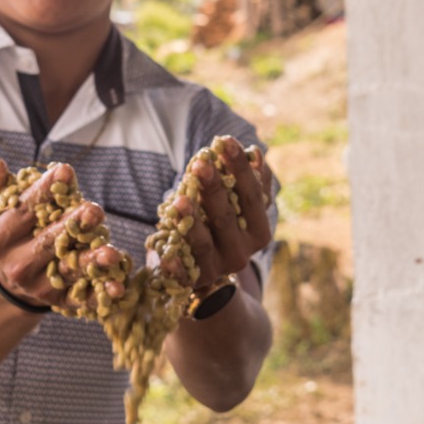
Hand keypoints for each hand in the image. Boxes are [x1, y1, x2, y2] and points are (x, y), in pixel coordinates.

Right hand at [0, 160, 126, 311]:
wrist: (9, 278)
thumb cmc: (7, 232)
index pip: (25, 211)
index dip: (45, 190)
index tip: (66, 171)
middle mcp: (18, 264)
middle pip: (49, 241)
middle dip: (73, 225)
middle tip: (95, 209)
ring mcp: (40, 285)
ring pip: (69, 270)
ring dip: (92, 262)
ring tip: (111, 253)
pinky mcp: (60, 301)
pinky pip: (83, 298)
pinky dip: (102, 294)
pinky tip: (118, 286)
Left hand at [152, 137, 273, 293]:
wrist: (205, 272)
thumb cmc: (220, 226)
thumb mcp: (238, 206)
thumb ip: (250, 182)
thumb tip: (255, 152)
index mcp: (258, 232)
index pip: (252, 196)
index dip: (240, 169)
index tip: (226, 141)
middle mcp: (241, 253)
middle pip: (226, 218)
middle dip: (213, 189)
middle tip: (200, 162)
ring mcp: (216, 269)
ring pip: (203, 244)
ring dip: (192, 222)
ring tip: (179, 200)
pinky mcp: (191, 282)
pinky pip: (181, 275)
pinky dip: (173, 267)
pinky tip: (164, 255)